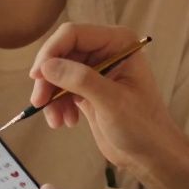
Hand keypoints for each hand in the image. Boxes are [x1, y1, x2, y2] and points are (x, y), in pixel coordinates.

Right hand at [29, 23, 181, 172]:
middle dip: (48, 78)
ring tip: (56, 120)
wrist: (151, 155)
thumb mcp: (112, 102)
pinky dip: (57, 104)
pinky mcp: (87, 89)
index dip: (52, 51)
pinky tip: (66, 122)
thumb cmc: (143, 126)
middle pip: (62, 53)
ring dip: (51, 96)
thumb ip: (81, 80)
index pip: (74, 34)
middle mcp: (106, 51)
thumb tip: (47, 66)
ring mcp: (96, 70)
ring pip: (58, 72)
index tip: (37, 76)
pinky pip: (61, 89)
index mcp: (119, 43)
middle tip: (39, 101)